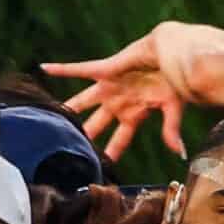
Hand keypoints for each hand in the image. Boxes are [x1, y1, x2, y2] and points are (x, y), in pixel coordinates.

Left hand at [44, 21, 223, 159]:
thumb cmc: (175, 80)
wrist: (173, 55)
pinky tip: (45, 68)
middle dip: (83, 137)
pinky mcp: (104, 70)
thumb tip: (179, 152)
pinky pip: (79, 69)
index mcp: (133, 113)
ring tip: (48, 117)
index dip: (111, 154)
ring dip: (67, 109)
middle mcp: (117, 102)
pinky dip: (63, 69)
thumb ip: (171, 129)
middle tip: (66, 151)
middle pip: (95, 125)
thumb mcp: (172, 107)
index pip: (119, 141)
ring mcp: (109, 87)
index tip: (102, 169)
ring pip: (82, 102)